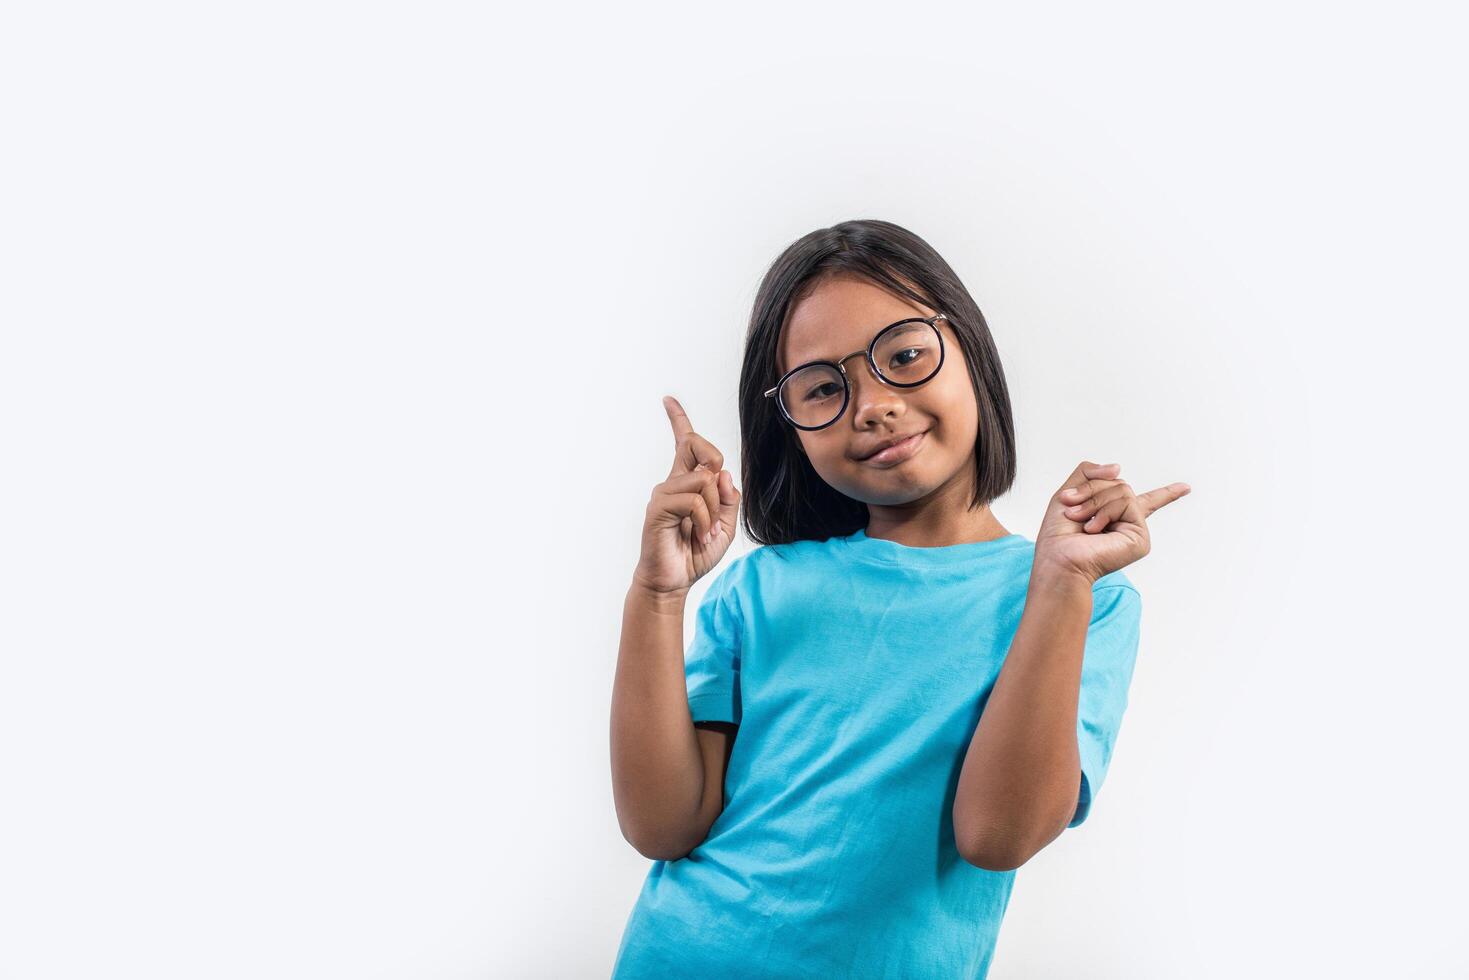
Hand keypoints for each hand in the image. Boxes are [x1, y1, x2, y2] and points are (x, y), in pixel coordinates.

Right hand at [631, 395, 741, 597]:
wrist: (673, 581)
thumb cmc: (695, 553)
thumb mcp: (725, 525)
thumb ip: (729, 498)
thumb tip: (722, 473)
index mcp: (687, 483)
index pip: (683, 444)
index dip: (677, 420)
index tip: (668, 400)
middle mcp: (672, 482)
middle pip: (695, 443)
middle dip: (714, 459)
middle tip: (717, 495)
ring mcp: (663, 492)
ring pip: (704, 479)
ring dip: (714, 510)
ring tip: (706, 532)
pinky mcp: (658, 507)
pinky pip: (694, 501)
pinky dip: (705, 521)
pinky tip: (698, 536)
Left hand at [1033, 460, 1190, 583]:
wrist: (1058, 558)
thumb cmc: (1058, 534)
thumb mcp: (1069, 492)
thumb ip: (1090, 472)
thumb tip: (1119, 468)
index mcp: (1115, 515)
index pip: (1146, 501)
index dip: (1166, 494)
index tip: (1185, 487)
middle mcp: (1128, 522)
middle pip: (1118, 483)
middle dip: (1090, 491)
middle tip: (1071, 510)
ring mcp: (1136, 529)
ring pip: (1122, 490)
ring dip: (1094, 501)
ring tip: (1080, 522)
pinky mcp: (1140, 537)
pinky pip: (1126, 502)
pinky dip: (1104, 512)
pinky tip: (1094, 531)